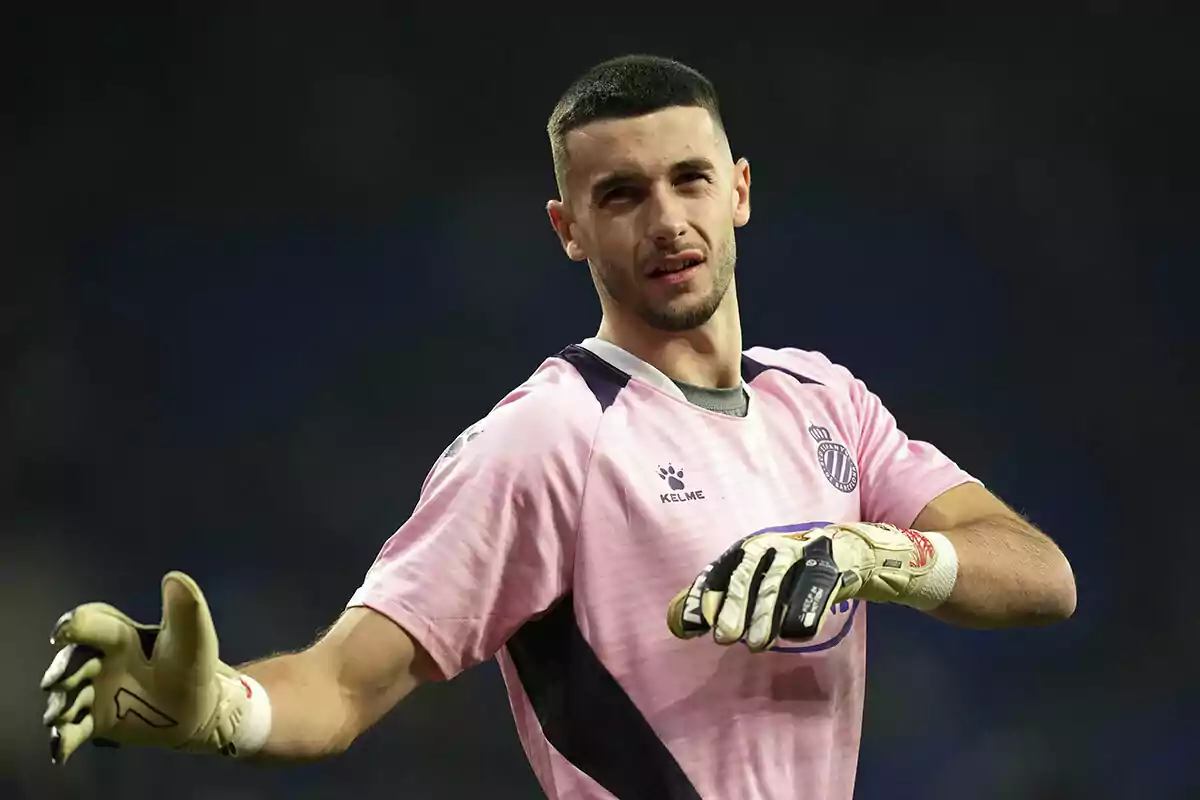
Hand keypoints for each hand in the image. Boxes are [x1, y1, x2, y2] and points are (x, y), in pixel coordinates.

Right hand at [40, 571, 262, 763]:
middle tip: (58, 682)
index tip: (64, 631)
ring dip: (59, 706)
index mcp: (120, 636)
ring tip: (59, 717)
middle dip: (62, 670)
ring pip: (67, 696)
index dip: (77, 625)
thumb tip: (175, 578)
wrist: (198, 708)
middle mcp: (99, 662)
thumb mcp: (194, 636)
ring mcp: (94, 692)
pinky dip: (64, 739)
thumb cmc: (192, 665)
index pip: (92, 625)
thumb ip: (186, 609)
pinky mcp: (95, 721)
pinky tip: (60, 749)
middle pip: (71, 662)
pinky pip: (74, 730)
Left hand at [666, 522, 948, 651]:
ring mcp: (814, 549)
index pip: (727, 564)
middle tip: (722, 638)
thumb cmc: (808, 576)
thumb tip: (675, 623)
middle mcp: (783, 542)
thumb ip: (723, 601)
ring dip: (769, 612)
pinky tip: (797, 633)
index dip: (708, 591)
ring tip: (757, 646)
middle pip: (752, 567)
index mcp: (761, 546)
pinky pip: (823, 584)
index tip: (691, 622)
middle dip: (736, 603)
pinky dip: (808, 607)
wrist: (874, 558)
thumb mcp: (766, 586)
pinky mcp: (843, 562)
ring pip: (785, 577)